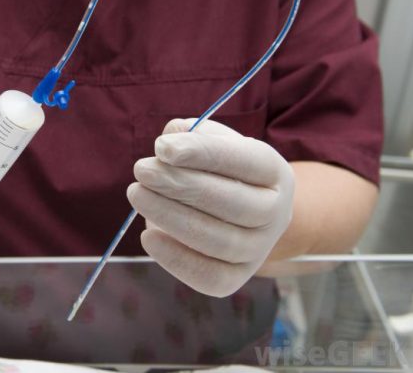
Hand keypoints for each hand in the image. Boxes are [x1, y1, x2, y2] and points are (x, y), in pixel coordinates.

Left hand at [129, 119, 292, 296]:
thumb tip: (170, 139)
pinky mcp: (236, 278)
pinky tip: (147, 235)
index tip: (162, 147)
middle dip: (181, 185)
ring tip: (136, 194)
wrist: (242, 215)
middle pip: (233, 204)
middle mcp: (275, 213)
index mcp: (274, 172)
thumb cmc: (220, 171)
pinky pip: (209, 277)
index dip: (202, 153)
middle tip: (141, 169)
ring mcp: (259, 249)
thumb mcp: (212, 143)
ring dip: (171, 217)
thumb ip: (192, 135)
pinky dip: (176, 259)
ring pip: (219, 241)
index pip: (245, 161)